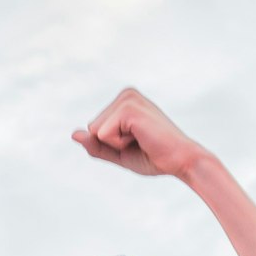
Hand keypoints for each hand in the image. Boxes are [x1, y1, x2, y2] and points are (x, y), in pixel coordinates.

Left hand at [72, 88, 210, 181]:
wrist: (181, 161)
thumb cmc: (154, 157)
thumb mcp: (119, 153)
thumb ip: (96, 145)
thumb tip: (74, 135)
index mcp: (125, 100)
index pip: (95, 128)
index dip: (112, 144)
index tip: (137, 143)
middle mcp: (126, 94)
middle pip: (92, 127)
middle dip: (111, 144)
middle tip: (140, 143)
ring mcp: (127, 99)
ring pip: (96, 130)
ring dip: (116, 144)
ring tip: (142, 140)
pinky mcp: (128, 109)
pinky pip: (103, 134)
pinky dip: (119, 144)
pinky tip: (142, 138)